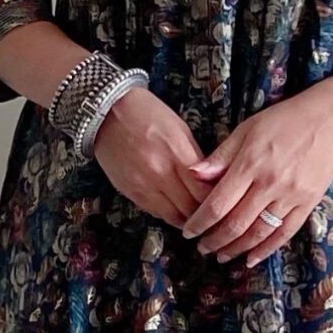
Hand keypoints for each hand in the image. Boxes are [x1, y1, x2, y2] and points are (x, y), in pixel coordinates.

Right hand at [90, 85, 210, 228]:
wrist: (107, 113)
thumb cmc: (147, 115)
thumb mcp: (180, 130)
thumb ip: (196, 159)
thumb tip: (211, 183)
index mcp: (177, 154)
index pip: (204, 192)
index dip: (217, 202)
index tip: (224, 204)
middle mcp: (160, 174)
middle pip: (191, 209)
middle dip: (205, 215)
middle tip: (215, 216)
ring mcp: (143, 186)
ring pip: (173, 217)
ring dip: (188, 220)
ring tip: (198, 218)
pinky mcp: (130, 193)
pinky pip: (155, 213)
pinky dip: (169, 215)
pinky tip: (177, 211)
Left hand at [178, 79, 332, 266]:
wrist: (328, 121)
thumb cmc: (283, 121)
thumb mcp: (246, 130)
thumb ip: (220, 156)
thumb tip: (192, 176)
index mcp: (250, 164)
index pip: (217, 204)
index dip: (199, 223)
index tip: (188, 231)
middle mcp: (269, 183)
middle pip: (235, 224)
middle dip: (214, 241)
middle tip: (202, 249)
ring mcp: (290, 196)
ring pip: (258, 233)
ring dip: (236, 249)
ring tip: (222, 256)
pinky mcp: (307, 204)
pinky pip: (284, 233)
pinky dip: (266, 250)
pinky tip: (251, 259)